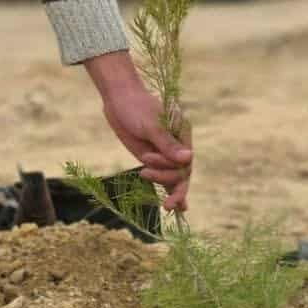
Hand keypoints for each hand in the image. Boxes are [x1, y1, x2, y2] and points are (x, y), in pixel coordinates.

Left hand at [83, 50, 191, 210]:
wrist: (119, 100)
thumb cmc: (136, 107)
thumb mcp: (150, 125)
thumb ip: (167, 144)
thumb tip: (188, 159)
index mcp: (183, 133)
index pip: (186, 162)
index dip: (177, 175)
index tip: (160, 177)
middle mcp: (178, 145)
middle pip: (181, 172)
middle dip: (168, 180)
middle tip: (147, 176)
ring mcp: (166, 153)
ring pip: (173, 177)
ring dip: (163, 183)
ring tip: (144, 174)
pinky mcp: (154, 158)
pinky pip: (164, 177)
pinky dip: (168, 190)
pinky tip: (175, 207)